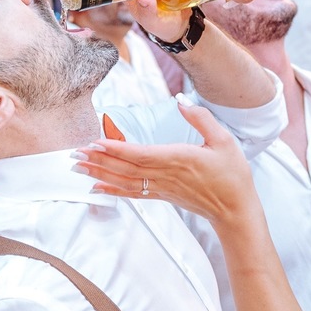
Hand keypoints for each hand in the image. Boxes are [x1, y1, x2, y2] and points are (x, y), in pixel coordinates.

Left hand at [74, 103, 257, 226]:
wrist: (235, 210)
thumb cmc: (232, 176)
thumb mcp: (224, 141)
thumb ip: (202, 119)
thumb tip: (182, 101)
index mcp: (179, 159)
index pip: (140, 154)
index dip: (117, 148)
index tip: (96, 142)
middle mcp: (166, 176)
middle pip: (126, 168)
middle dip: (99, 161)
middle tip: (75, 154)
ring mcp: (162, 188)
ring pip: (125, 181)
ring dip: (100, 174)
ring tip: (78, 169)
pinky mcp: (162, 196)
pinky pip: (132, 193)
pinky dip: (112, 190)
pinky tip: (96, 188)